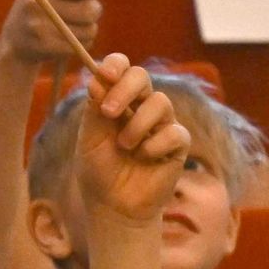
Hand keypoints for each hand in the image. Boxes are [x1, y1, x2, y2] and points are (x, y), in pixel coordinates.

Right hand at [0, 0, 99, 67]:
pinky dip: (83, 43)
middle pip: (90, 10)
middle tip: (89, 11)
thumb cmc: (44, 5)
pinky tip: (69, 38)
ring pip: (89, 30)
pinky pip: (82, 45)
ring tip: (74, 25)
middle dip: (94, 11)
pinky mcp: (44, 45)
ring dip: (89, 29)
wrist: (17, 38)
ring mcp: (39, 24)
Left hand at [76, 57, 191, 225]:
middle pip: (143, 76)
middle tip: (109, 113)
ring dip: (138, 123)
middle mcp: (140, 108)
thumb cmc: (99, 169)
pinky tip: (145, 157)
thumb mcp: (89, 136)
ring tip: (125, 146)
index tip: (105, 74)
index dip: (116, 64)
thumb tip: (98, 77)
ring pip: (160, 103)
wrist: (114, 204)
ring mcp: (161, 125)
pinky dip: (155, 144)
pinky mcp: (178, 146)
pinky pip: (175, 133)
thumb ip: (95, 107)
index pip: (122, 68)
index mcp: (116, 100)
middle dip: (126, 89)